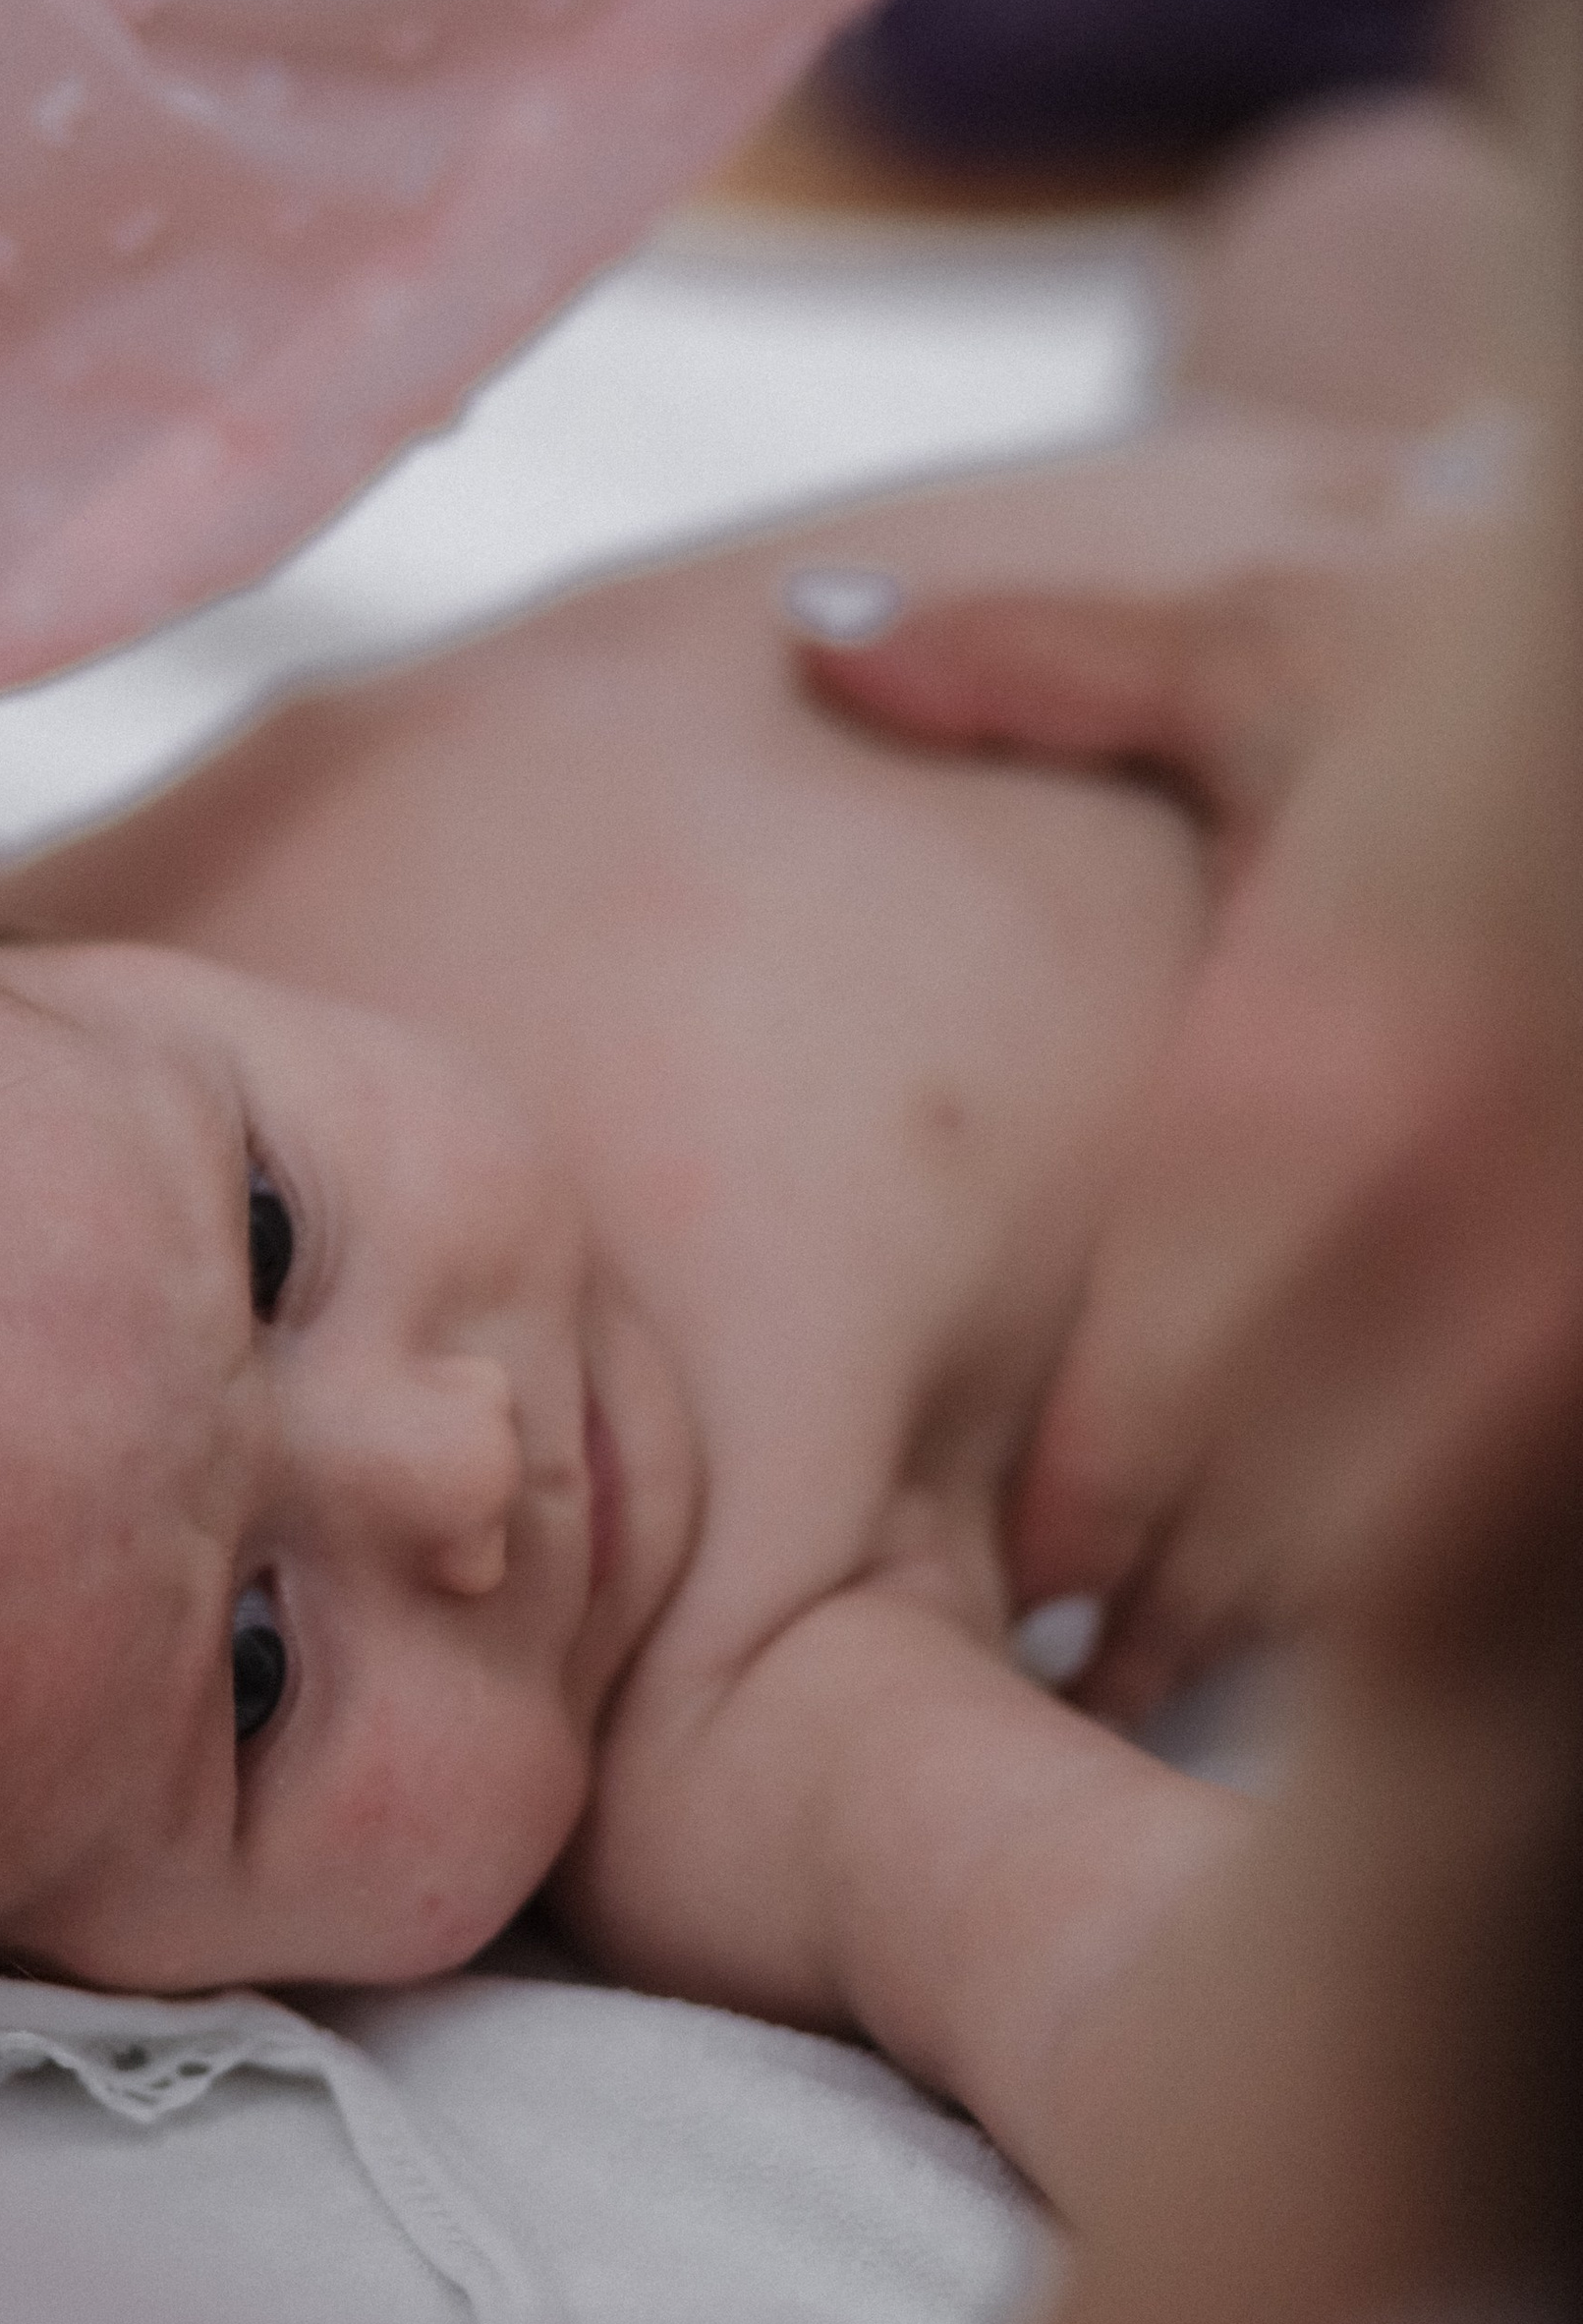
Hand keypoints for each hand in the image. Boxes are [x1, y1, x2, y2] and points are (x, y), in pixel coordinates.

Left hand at [797, 528, 1582, 1718]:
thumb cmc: (1487, 670)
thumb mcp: (1277, 640)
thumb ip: (1042, 668)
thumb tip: (816, 642)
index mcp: (1304, 1061)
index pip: (1148, 1375)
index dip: (1074, 1511)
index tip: (1019, 1584)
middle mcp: (1439, 1188)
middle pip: (1272, 1492)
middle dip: (1176, 1606)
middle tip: (1086, 1683)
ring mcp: (1560, 1264)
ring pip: (1412, 1528)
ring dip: (1311, 1613)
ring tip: (1208, 1679)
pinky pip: (1530, 1503)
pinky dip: (1460, 1569)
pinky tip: (1411, 1600)